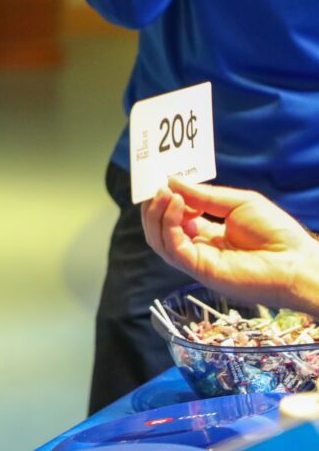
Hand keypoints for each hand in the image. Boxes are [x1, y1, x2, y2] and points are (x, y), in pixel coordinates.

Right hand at [141, 179, 314, 309]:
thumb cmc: (276, 232)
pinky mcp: (198, 269)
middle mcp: (198, 247)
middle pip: (160, 229)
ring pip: (159, 240)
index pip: (174, 217)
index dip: (165, 200)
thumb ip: (204, 195)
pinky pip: (173, 247)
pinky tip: (178, 204)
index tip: (162, 182)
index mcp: (207, 232)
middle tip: (158, 187)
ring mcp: (196, 259)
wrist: (296, 262)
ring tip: (165, 193)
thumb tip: (172, 181)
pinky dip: (169, 224)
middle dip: (155, 207)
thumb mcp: (238, 202)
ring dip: (157, 214)